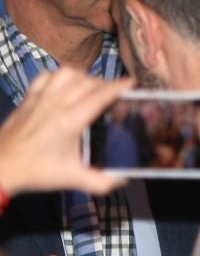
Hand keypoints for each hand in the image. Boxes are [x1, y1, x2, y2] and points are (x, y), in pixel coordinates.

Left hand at [0, 68, 131, 197]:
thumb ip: (102, 182)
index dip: (118, 87)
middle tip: (115, 93)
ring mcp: (40, 98)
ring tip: (91, 88)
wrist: (1, 168)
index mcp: (69, 121)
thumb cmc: (37, 172)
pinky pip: (47, 76)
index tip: (131, 83)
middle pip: (87, 82)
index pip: (99, 95)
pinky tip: (65, 86)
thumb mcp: (73, 180)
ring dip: (84, 77)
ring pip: (67, 73)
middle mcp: (56, 104)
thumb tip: (124, 179)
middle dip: (105, 83)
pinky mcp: (28, 98)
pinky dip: (60, 77)